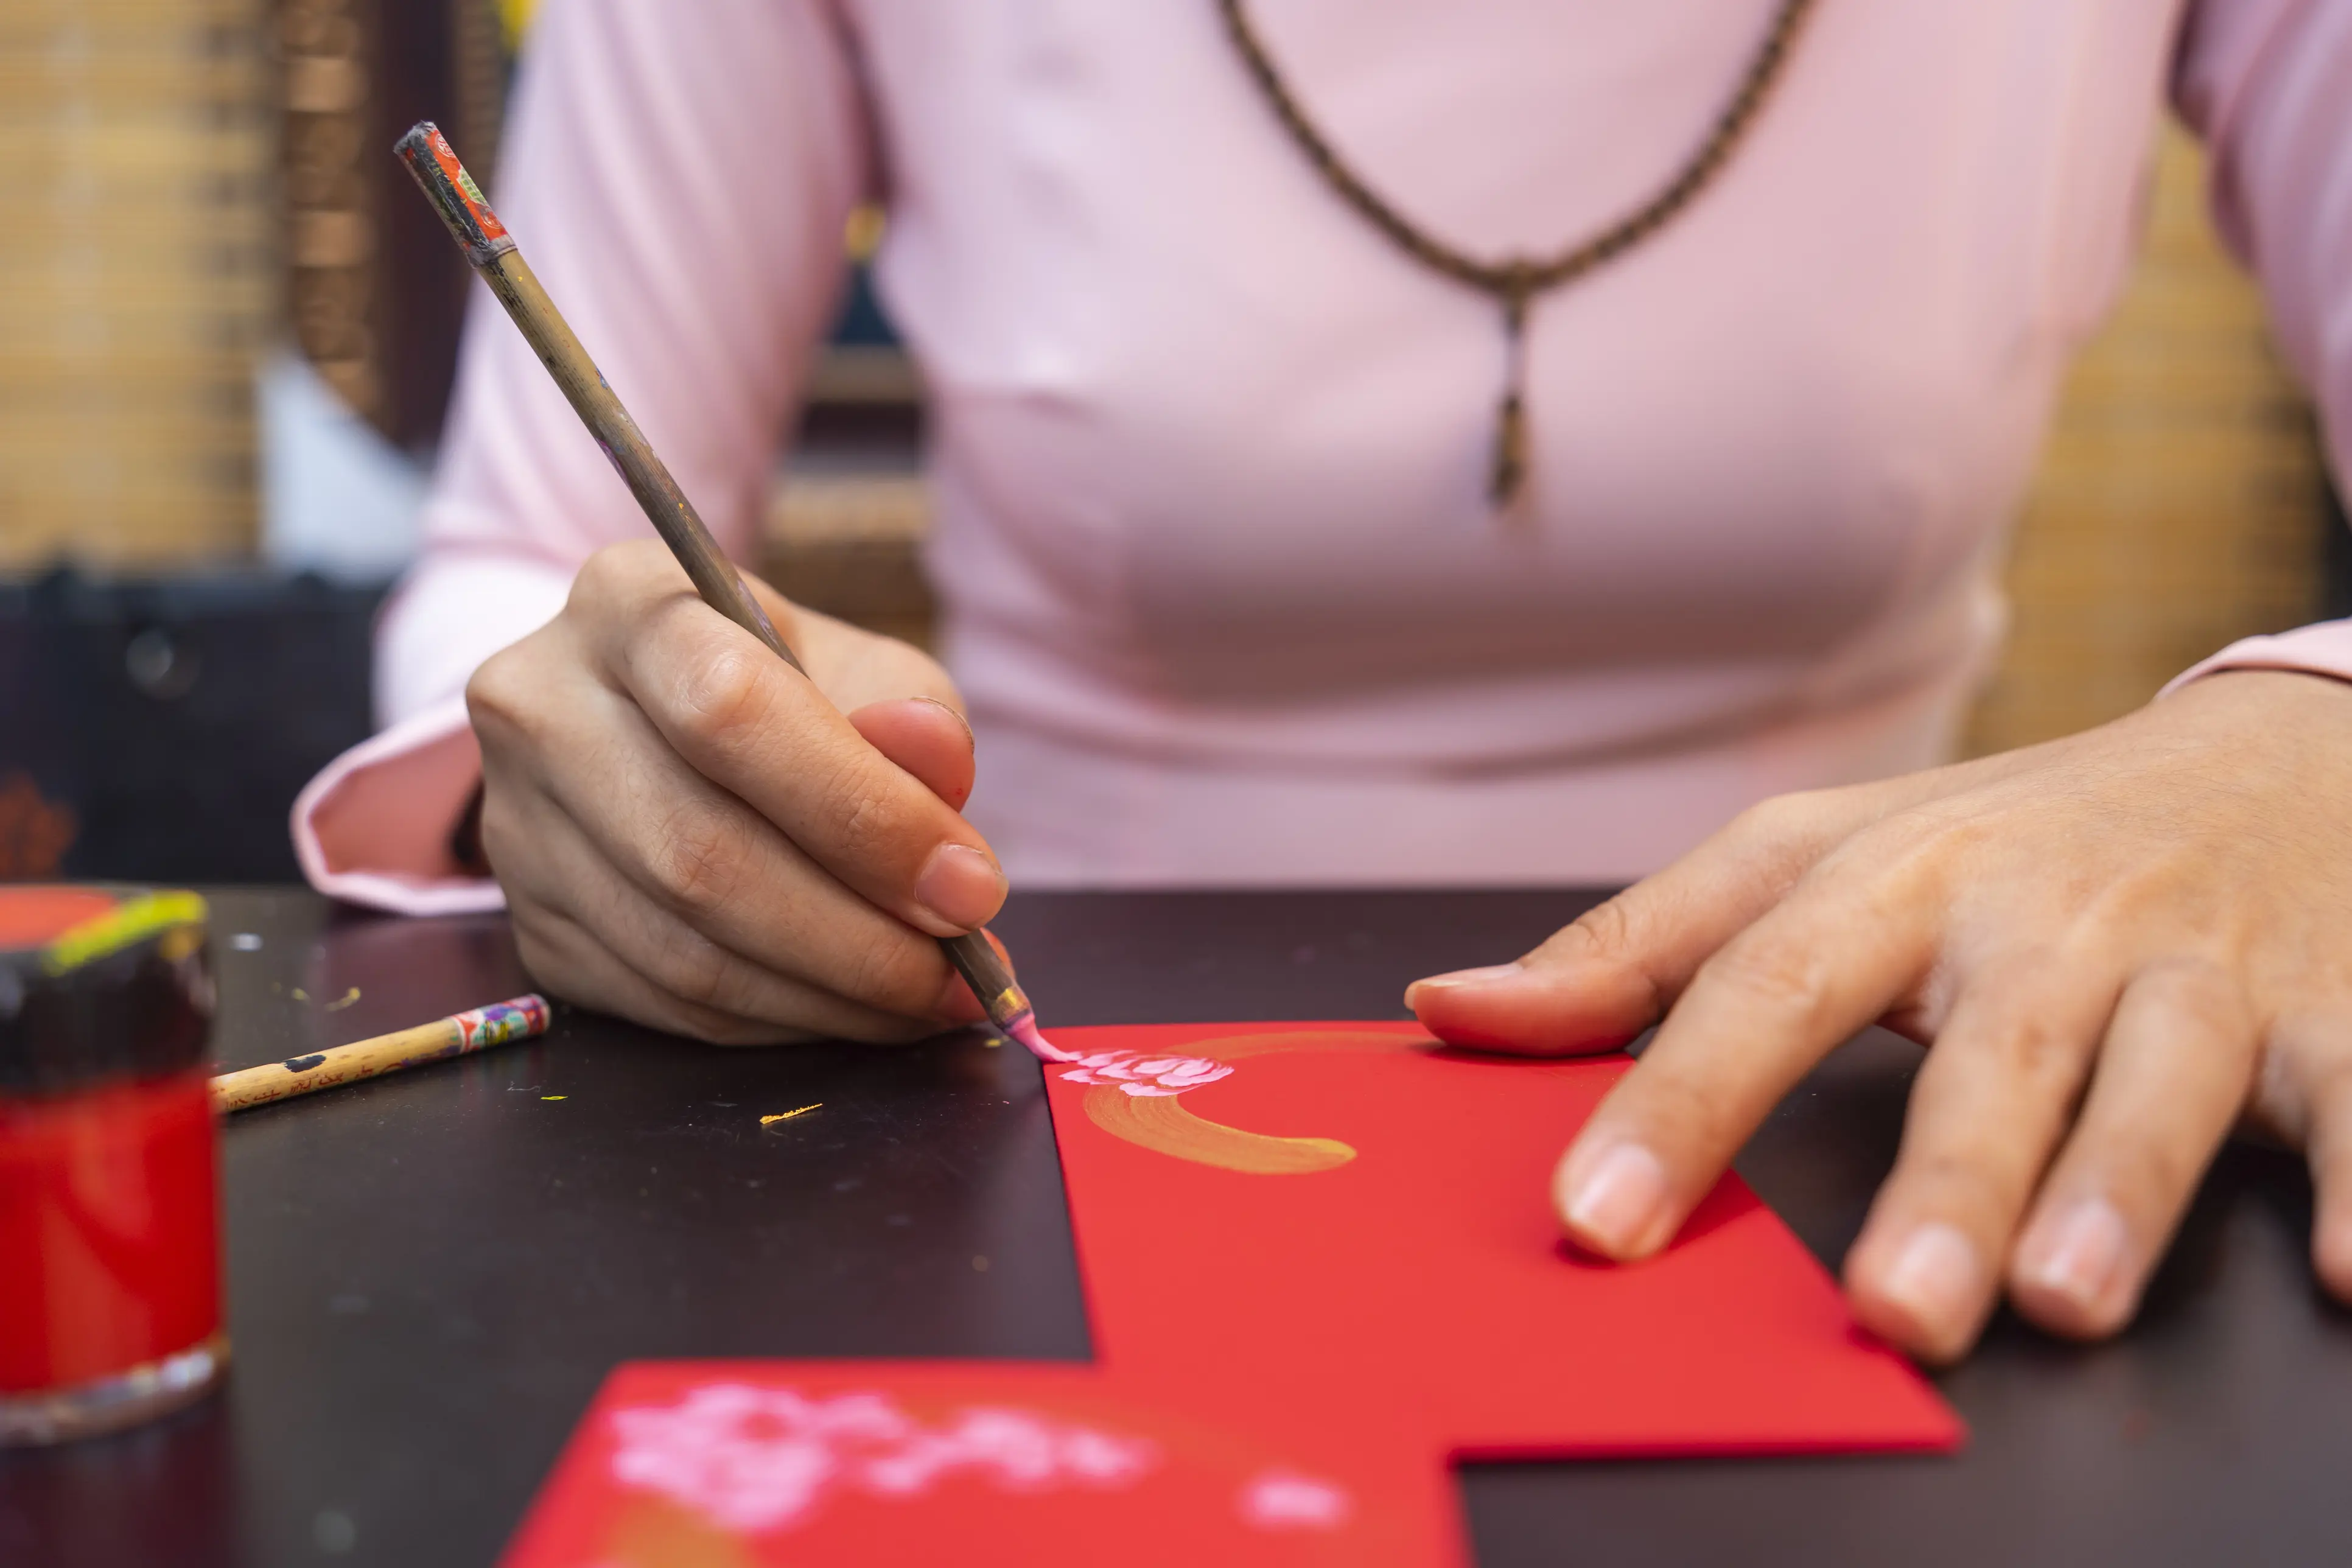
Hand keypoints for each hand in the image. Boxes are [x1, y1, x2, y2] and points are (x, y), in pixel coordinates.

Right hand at [468, 538, 1007, 1043]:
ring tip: (930, 995)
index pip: (729, 712)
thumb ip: (909, 708)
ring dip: (830, 994)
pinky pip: (667, 1003)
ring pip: (683, 949)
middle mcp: (541, 707)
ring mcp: (519, 825)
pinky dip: (782, 1019)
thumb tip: (938, 770)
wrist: (655, 717)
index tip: (969, 885)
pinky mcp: (533, 924)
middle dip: (858, 933)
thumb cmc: (778, 684)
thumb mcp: (856, 664)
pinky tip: (856, 1007)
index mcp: (625, 603)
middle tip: (963, 966)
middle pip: (699, 852)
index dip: (858, 811)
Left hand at [1408, 670, 2351, 1361]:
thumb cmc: (2001, 837)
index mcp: (1898, 877)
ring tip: (2060, 1295)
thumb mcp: (1812, 858)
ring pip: (2164, 1075)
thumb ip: (1637, 948)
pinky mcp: (2335, 1009)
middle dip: (1939, 1176)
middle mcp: (2044, 918)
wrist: (2263, 757)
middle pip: (1986, 1049)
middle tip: (1888, 1307)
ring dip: (2118, 1186)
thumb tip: (1452, 1012)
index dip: (1676, 1102)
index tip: (1596, 1216)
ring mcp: (2196, 963)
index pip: (1764, 987)